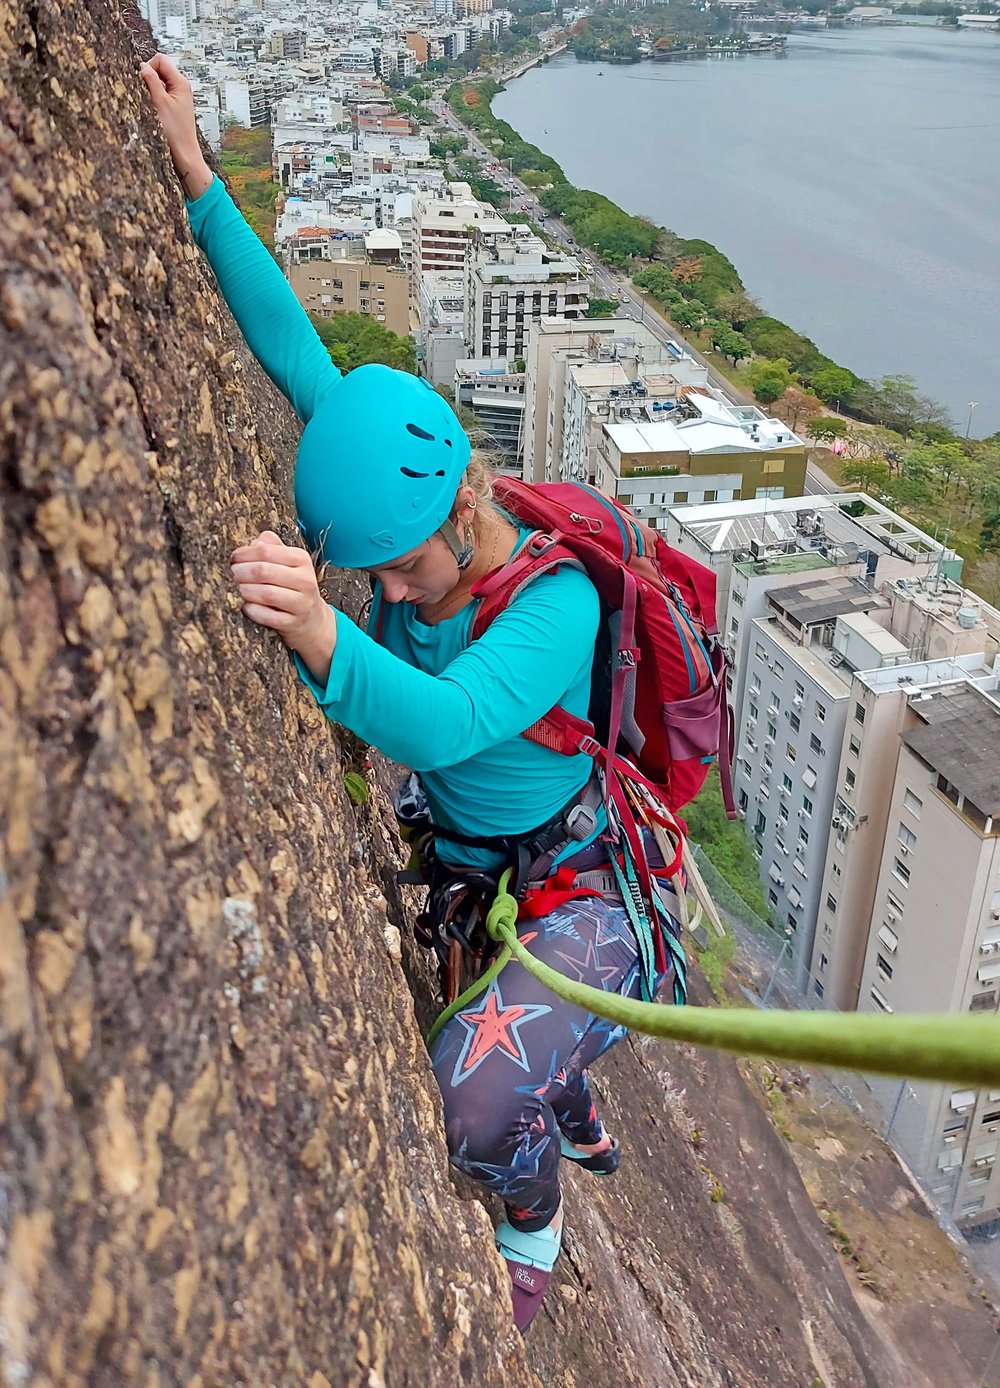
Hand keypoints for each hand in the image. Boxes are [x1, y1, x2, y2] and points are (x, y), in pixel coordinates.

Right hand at [139, 53, 212, 198]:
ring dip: (149, 90)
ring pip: (157, 83)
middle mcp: (180, 87)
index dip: (148, 67)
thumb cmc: (175, 132)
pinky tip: (153, 112)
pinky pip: (158, 94)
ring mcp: (177, 97)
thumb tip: (142, 66)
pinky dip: (152, 99)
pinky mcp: (172, 107)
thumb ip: (151, 81)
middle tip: (147, 96)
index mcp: (181, 83)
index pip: (160, 60)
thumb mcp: (160, 102)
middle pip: (158, 70)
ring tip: (151, 106)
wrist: (184, 154)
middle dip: (148, 79)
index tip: (143, 83)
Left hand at [231, 531, 336, 680]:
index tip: (233, 559)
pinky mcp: (294, 622)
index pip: (266, 550)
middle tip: (230, 575)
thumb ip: (271, 547)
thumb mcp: (286, 563)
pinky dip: (252, 611)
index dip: (243, 554)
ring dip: (244, 591)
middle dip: (240, 573)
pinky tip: (245, 607)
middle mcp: (305, 580)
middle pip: (263, 571)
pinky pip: (268, 617)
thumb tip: (254, 542)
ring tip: (235, 590)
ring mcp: (302, 603)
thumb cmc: (291, 586)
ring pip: (266, 594)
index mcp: (301, 559)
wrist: (311, 618)